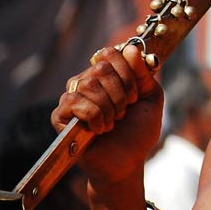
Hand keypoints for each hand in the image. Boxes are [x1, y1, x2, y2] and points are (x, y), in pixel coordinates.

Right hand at [51, 44, 163, 187]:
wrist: (128, 162)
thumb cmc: (139, 130)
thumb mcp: (150, 97)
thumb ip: (143, 73)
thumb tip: (130, 47)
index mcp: (107, 76)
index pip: (110, 53)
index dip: (127, 73)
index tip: (135, 96)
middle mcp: (86, 82)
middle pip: (100, 67)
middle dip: (120, 92)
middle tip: (124, 111)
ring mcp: (71, 98)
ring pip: (88, 84)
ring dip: (109, 106)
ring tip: (113, 122)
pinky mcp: (60, 117)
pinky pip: (73, 102)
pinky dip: (94, 116)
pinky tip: (100, 129)